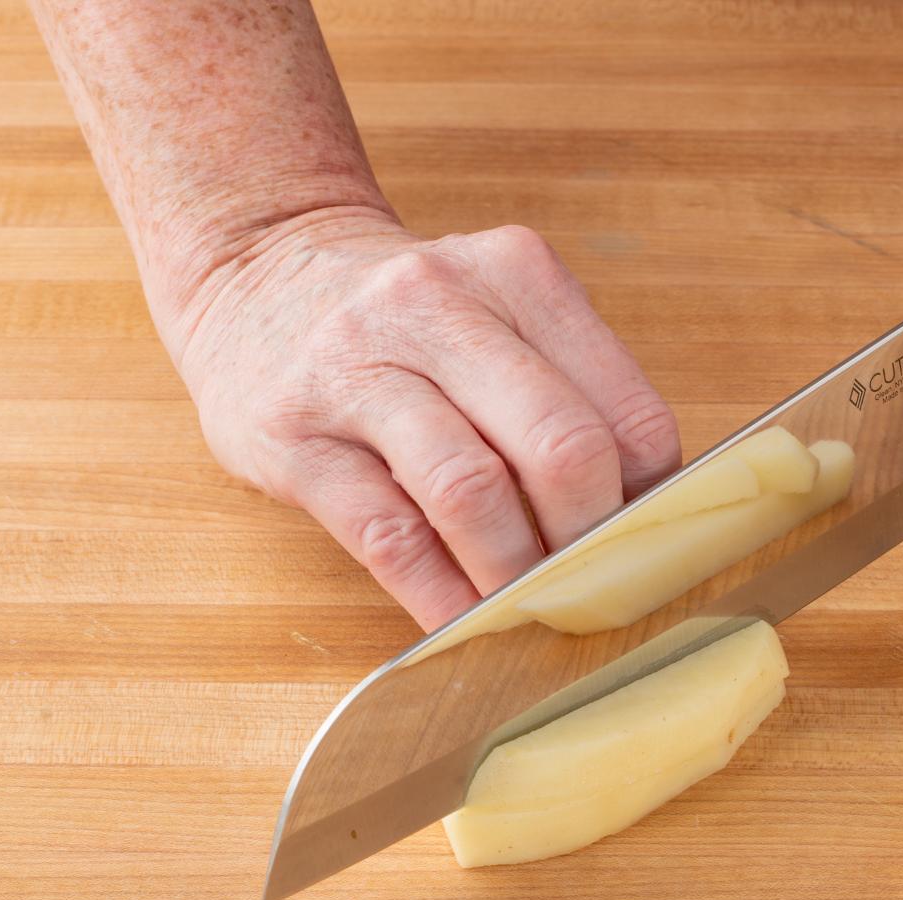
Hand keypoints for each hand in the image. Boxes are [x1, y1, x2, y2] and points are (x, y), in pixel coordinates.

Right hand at [168, 208, 680, 630]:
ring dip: (515, 575)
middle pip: (560, 447)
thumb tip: (641, 524)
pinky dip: (440, 595)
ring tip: (531, 612)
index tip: (646, 550)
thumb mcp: (497, 312)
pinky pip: (389, 537)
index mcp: (515, 274)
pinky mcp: (291, 436)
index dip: (651, 503)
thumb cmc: (404, 322)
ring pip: (471, 493)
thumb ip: (569, 393)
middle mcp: (436, 306)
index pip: (627, 413)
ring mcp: (355, 367)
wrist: (251, 272)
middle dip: (590, 542)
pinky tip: (465, 624)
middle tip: (595, 591)